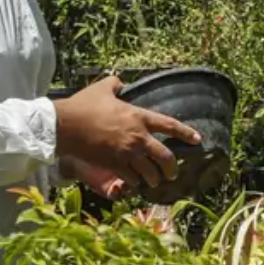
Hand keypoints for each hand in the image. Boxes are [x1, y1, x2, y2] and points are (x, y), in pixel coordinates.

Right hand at [53, 76, 202, 190]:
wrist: (66, 125)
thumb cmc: (84, 106)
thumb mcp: (101, 89)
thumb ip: (114, 84)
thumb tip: (119, 81)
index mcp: (139, 117)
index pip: (170, 125)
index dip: (186, 133)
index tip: (197, 140)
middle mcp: (138, 137)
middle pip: (165, 157)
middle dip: (172, 168)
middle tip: (173, 173)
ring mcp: (127, 153)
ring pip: (150, 172)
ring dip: (153, 179)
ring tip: (154, 182)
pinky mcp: (114, 165)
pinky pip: (132, 178)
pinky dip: (135, 182)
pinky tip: (135, 183)